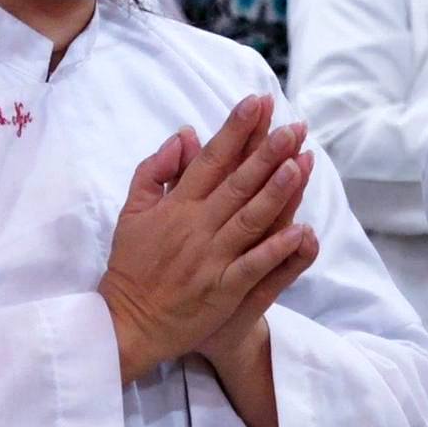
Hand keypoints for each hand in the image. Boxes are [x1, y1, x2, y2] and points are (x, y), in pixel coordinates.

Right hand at [99, 95, 314, 380]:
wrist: (126, 323)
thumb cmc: (132, 265)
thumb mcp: (132, 212)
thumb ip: (155, 171)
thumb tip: (183, 135)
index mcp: (176, 206)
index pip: (210, 159)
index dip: (235, 130)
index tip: (256, 102)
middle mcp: (196, 227)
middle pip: (237, 184)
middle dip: (266, 153)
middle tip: (294, 127)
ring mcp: (212, 258)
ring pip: (249, 219)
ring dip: (276, 191)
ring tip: (300, 163)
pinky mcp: (223, 289)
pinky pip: (253, 266)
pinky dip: (276, 249)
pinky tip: (301, 230)